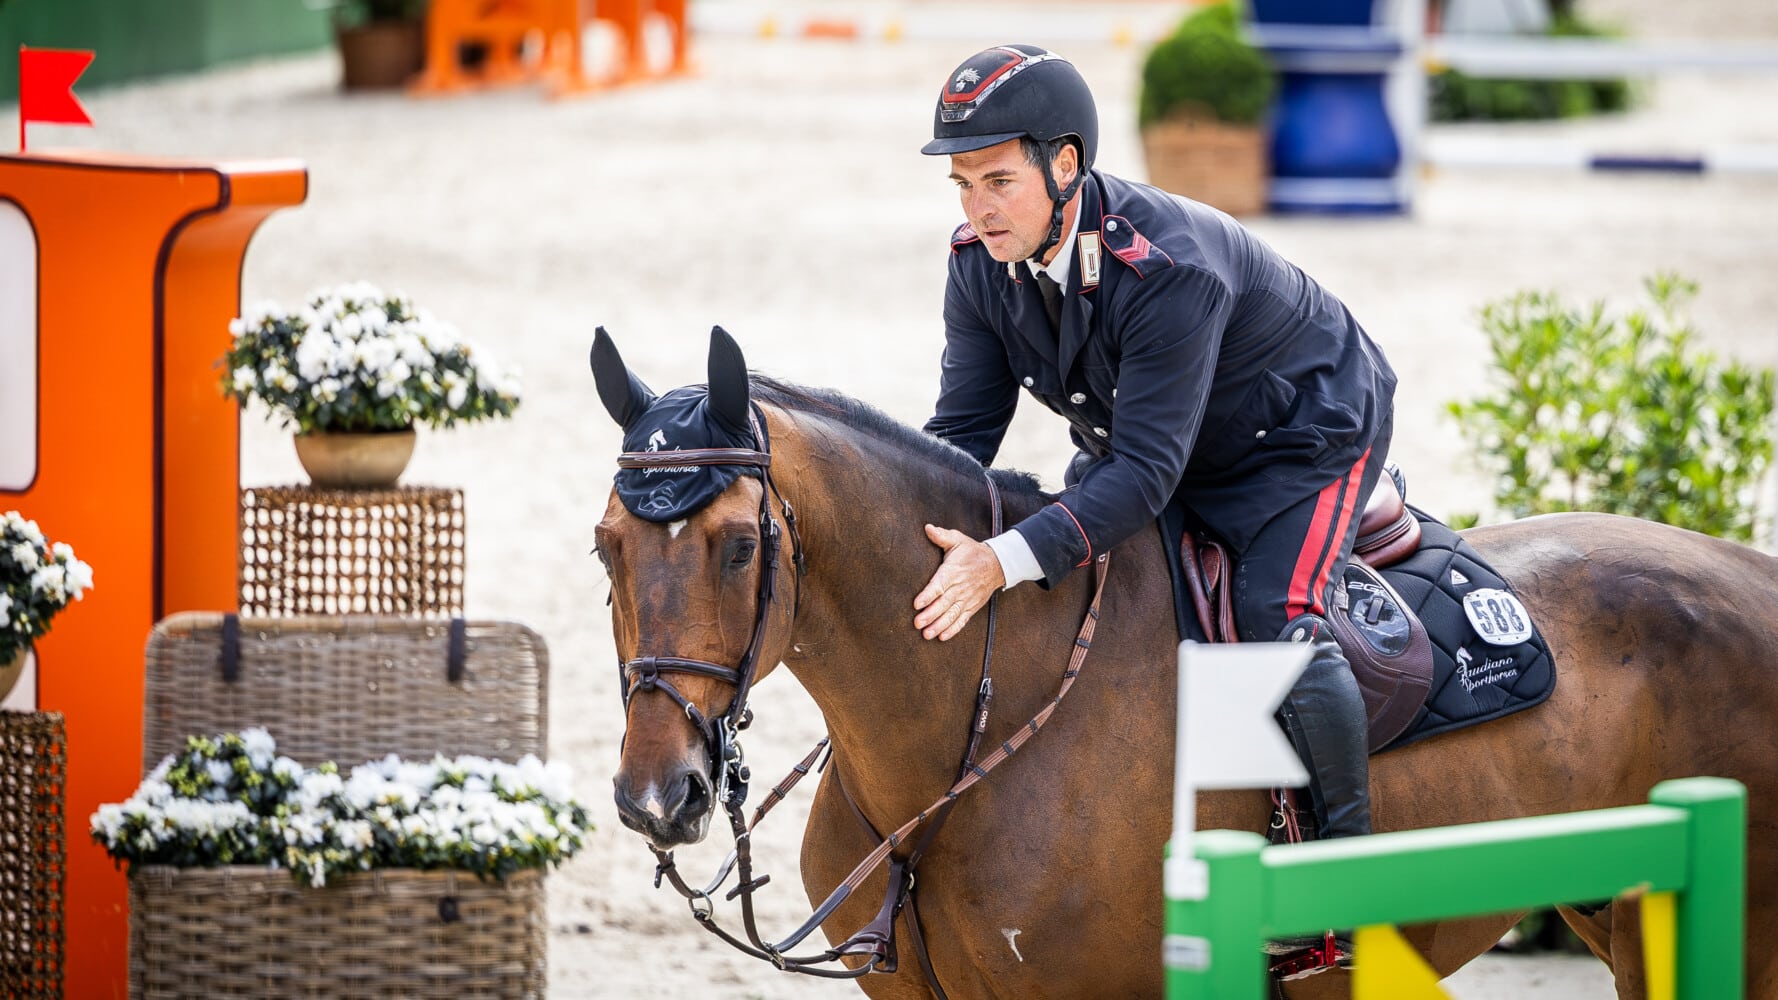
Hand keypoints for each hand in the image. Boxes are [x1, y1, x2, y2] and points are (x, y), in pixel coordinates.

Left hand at [913, 524, 1004, 640]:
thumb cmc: (972, 551)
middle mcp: (960, 587)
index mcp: (953, 571)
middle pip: (944, 603)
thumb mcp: (958, 540)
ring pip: (952, 615)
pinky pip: (962, 620)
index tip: (917, 603)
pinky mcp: (972, 607)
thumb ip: (941, 536)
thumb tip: (927, 528)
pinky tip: (942, 636)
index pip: (939, 585)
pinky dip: (953, 629)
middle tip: (917, 623)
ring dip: (939, 625)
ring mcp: (967, 599)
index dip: (928, 595)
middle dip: (930, 615)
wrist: (996, 564)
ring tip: (927, 634)